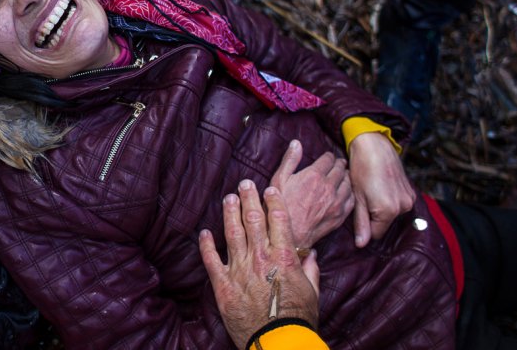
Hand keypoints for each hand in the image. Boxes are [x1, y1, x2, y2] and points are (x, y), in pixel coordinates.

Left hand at [199, 180, 320, 349]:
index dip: (273, 202)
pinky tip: (204, 232)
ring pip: (232, 233)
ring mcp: (239, 270)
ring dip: (229, 213)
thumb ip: (310, 270)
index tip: (270, 189)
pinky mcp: (223, 284)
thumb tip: (311, 255)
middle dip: (249, 198)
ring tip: (227, 198)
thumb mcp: (312, 292)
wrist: (278, 341)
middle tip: (245, 183)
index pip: (278, 220)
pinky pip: (211, 259)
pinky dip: (206, 245)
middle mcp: (260, 258)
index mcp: (283, 258)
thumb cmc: (298, 318)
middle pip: (252, 220)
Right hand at [269, 140, 353, 247]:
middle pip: (340, 169)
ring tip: (343, 175)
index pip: (328, 159)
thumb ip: (290, 160)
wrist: (289, 234)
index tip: (327, 157)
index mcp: (314, 175)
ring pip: (348, 183)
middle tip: (338, 163)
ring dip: (346, 177)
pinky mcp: (340, 215)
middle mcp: (329, 187)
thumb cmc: (281, 206)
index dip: (328, 156)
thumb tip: (296, 143)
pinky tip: (346, 192)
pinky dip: (350, 193)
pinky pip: (351, 199)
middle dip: (339, 164)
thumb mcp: (279, 180)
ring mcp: (336, 202)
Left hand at [348, 132, 415, 246]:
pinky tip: (380, 186)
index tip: (358, 211)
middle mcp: (403, 207)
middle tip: (363, 197)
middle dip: (373, 216)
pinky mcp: (411, 191)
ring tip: (371, 190)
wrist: (374, 146)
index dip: (364, 226)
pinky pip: (398, 204)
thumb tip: (361, 245)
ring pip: (391, 214)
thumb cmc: (361, 169)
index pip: (375, 234)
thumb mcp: (357, 197)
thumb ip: (360, 222)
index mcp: (388, 211)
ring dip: (381, 208)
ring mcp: (409, 199)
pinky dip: (389, 200)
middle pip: (384, 224)